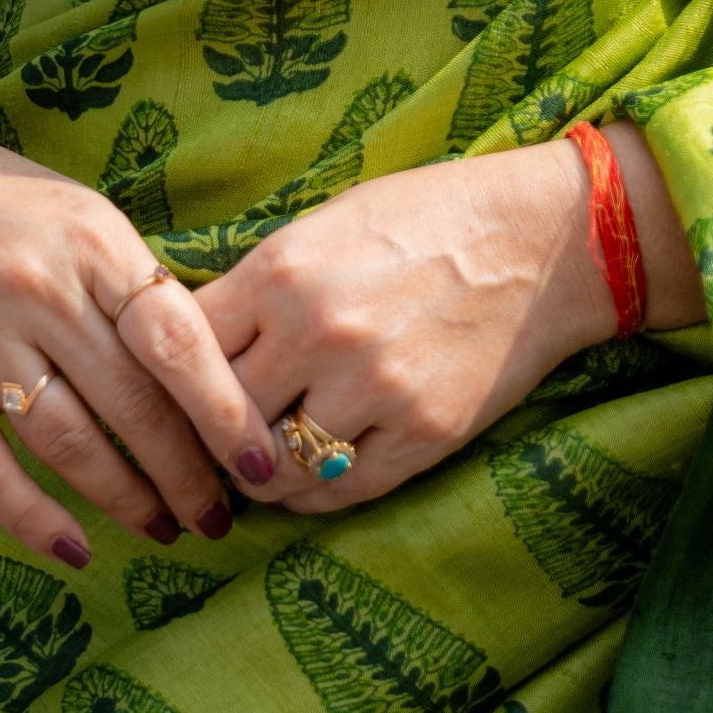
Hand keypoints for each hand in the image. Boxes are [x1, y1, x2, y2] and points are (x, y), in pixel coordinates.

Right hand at [0, 107, 263, 567]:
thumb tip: (227, 385)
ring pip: (65, 443)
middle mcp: (36, 291)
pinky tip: (76, 549)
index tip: (262, 463)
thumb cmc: (23, 214)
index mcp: (96, 245)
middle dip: (183, 474)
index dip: (224, 412)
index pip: (175, 342)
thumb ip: (148, 294)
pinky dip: (30, 516)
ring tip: (165, 528)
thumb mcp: (96, 222)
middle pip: (128, 403)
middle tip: (217, 516)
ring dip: (124, 499)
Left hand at [195, 125, 692, 515]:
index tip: (169, 389)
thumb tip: (188, 343)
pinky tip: (307, 478)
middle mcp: (320, 333)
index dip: (168, 375)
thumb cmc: (427, 218)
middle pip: (218, 418)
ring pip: (273, 468)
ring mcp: (375, 390)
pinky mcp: (424, 435)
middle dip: (205, 433)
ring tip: (254, 463)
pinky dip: (311, 494)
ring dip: (257, 471)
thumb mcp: (325, 223)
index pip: (182, 349)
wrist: (544, 240)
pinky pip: (339, 493)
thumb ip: (258, 283)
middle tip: (204, 440)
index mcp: (283, 271)